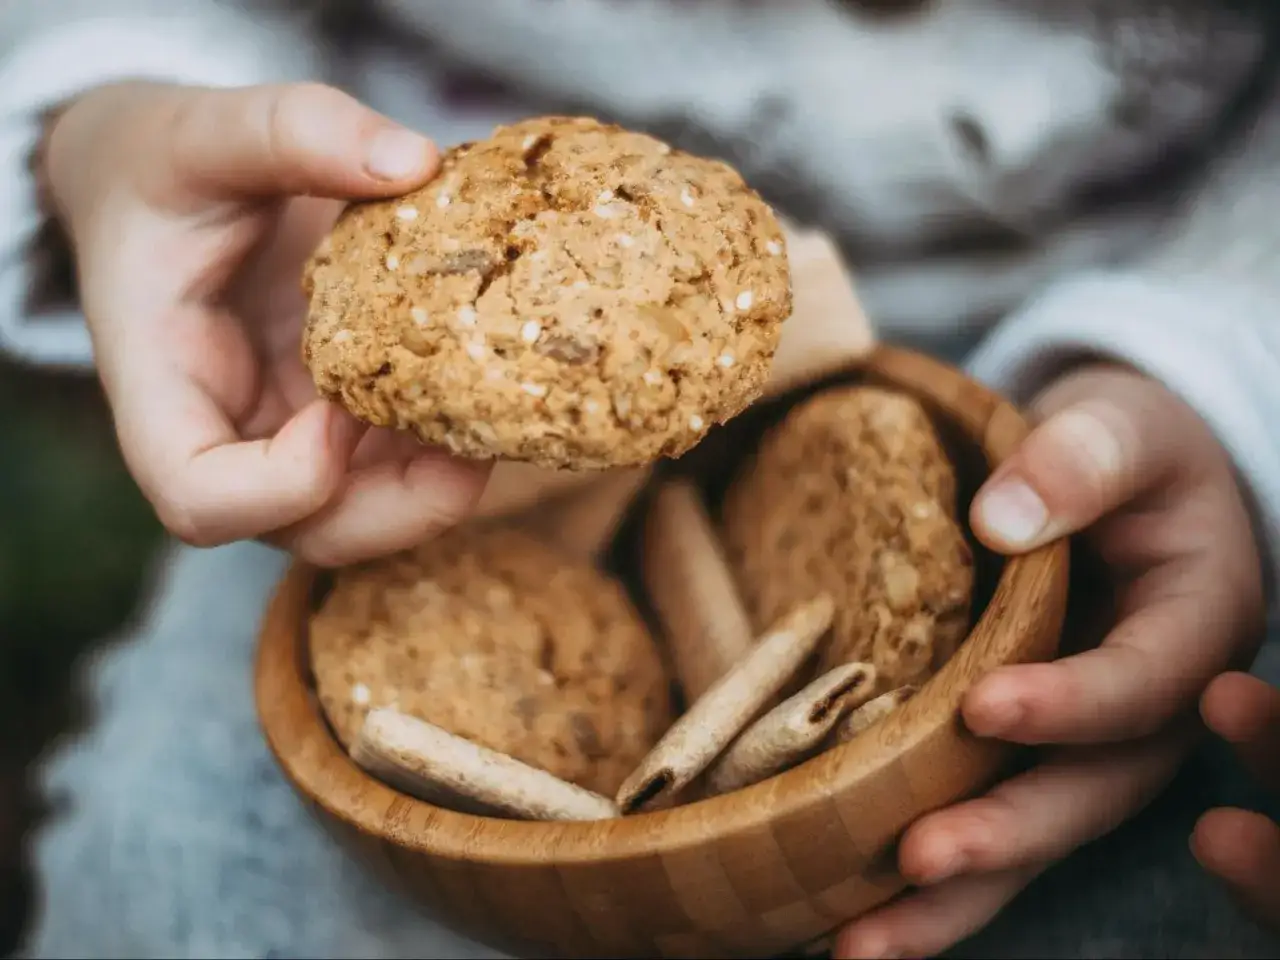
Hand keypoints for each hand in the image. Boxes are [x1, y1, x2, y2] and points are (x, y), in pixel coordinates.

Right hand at [43, 81, 490, 565]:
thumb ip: (292, 129)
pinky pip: (400, 464)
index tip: (339, 410)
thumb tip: (414, 161)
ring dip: (443, 485)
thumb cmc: (163, 166)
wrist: (162, 184)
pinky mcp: (340, 418)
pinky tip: (493, 384)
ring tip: (501, 409)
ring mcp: (288, 437)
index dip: (281, 484)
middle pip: (310, 532)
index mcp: (162, 387)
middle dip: (401, 509)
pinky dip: (451, 443)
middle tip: (474, 443)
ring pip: (370, 515)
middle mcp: (228, 436)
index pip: (200, 498)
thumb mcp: (204, 129)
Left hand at [835, 363, 1264, 957]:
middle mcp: (1148, 706)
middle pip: (1090, 792)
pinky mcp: (1028, 755)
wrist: (1108, 473)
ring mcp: (1088, 742)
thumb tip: (1001, 521)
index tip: (987, 708)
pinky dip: (929, 885)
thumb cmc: (1124, 446)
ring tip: (861, 946)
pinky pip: (988, 822)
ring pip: (1036, 837)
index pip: (1144, 683)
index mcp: (1193, 626)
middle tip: (922, 860)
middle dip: (1009, 833)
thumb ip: (1080, 461)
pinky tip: (848, 923)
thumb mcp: (1119, 427)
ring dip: (956, 897)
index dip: (1075, 705)